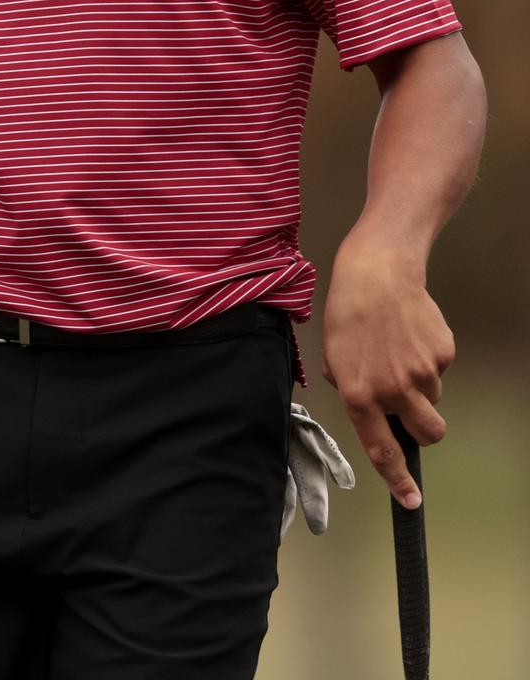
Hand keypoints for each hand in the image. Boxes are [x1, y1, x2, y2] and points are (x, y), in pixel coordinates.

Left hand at [320, 240, 453, 509]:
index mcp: (359, 396)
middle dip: (423, 428)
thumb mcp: (333, 359)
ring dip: (421, 387)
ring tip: (397, 352)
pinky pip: (440, 370)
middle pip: (428, 434)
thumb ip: (351, 390)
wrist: (376, 276)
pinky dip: (427, 359)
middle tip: (409, 405)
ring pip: (433, 400)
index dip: (398, 481)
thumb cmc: (346, 316)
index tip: (411, 501)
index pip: (382, 450)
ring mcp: (422, 374)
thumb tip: (368, 408)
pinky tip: (408, 335)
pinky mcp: (443, 355)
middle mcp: (393, 390)